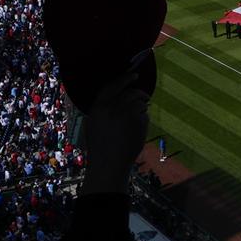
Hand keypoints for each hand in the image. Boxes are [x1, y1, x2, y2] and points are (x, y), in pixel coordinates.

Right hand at [80, 68, 150, 193]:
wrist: (108, 165)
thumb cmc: (100, 147)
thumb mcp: (94, 124)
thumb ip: (104, 109)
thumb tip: (120, 95)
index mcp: (98, 107)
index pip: (113, 85)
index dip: (124, 79)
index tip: (134, 76)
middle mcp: (112, 108)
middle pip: (131, 92)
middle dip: (140, 93)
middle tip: (146, 97)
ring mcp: (126, 114)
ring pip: (140, 103)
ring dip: (143, 108)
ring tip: (138, 119)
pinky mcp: (138, 122)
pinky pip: (145, 115)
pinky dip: (144, 120)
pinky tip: (137, 131)